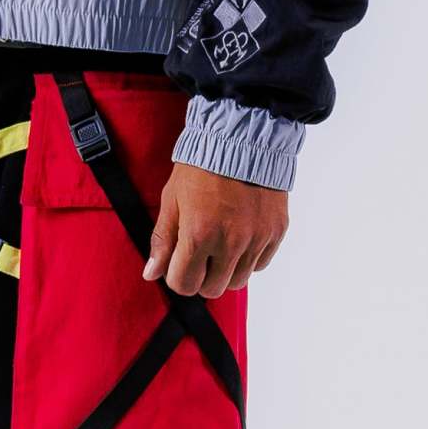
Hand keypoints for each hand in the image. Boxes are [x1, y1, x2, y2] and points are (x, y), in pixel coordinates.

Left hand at [142, 161, 287, 296]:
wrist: (242, 139)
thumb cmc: (202, 166)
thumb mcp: (172, 200)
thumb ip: (163, 240)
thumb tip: (152, 274)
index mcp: (199, 234)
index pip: (184, 283)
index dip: (177, 277)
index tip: (177, 264)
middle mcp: (231, 242)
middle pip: (213, 289)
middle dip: (201, 278)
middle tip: (198, 256)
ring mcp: (257, 239)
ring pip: (238, 281)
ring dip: (225, 271)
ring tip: (220, 246)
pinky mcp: (275, 232)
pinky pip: (260, 264)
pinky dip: (248, 258)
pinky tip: (239, 237)